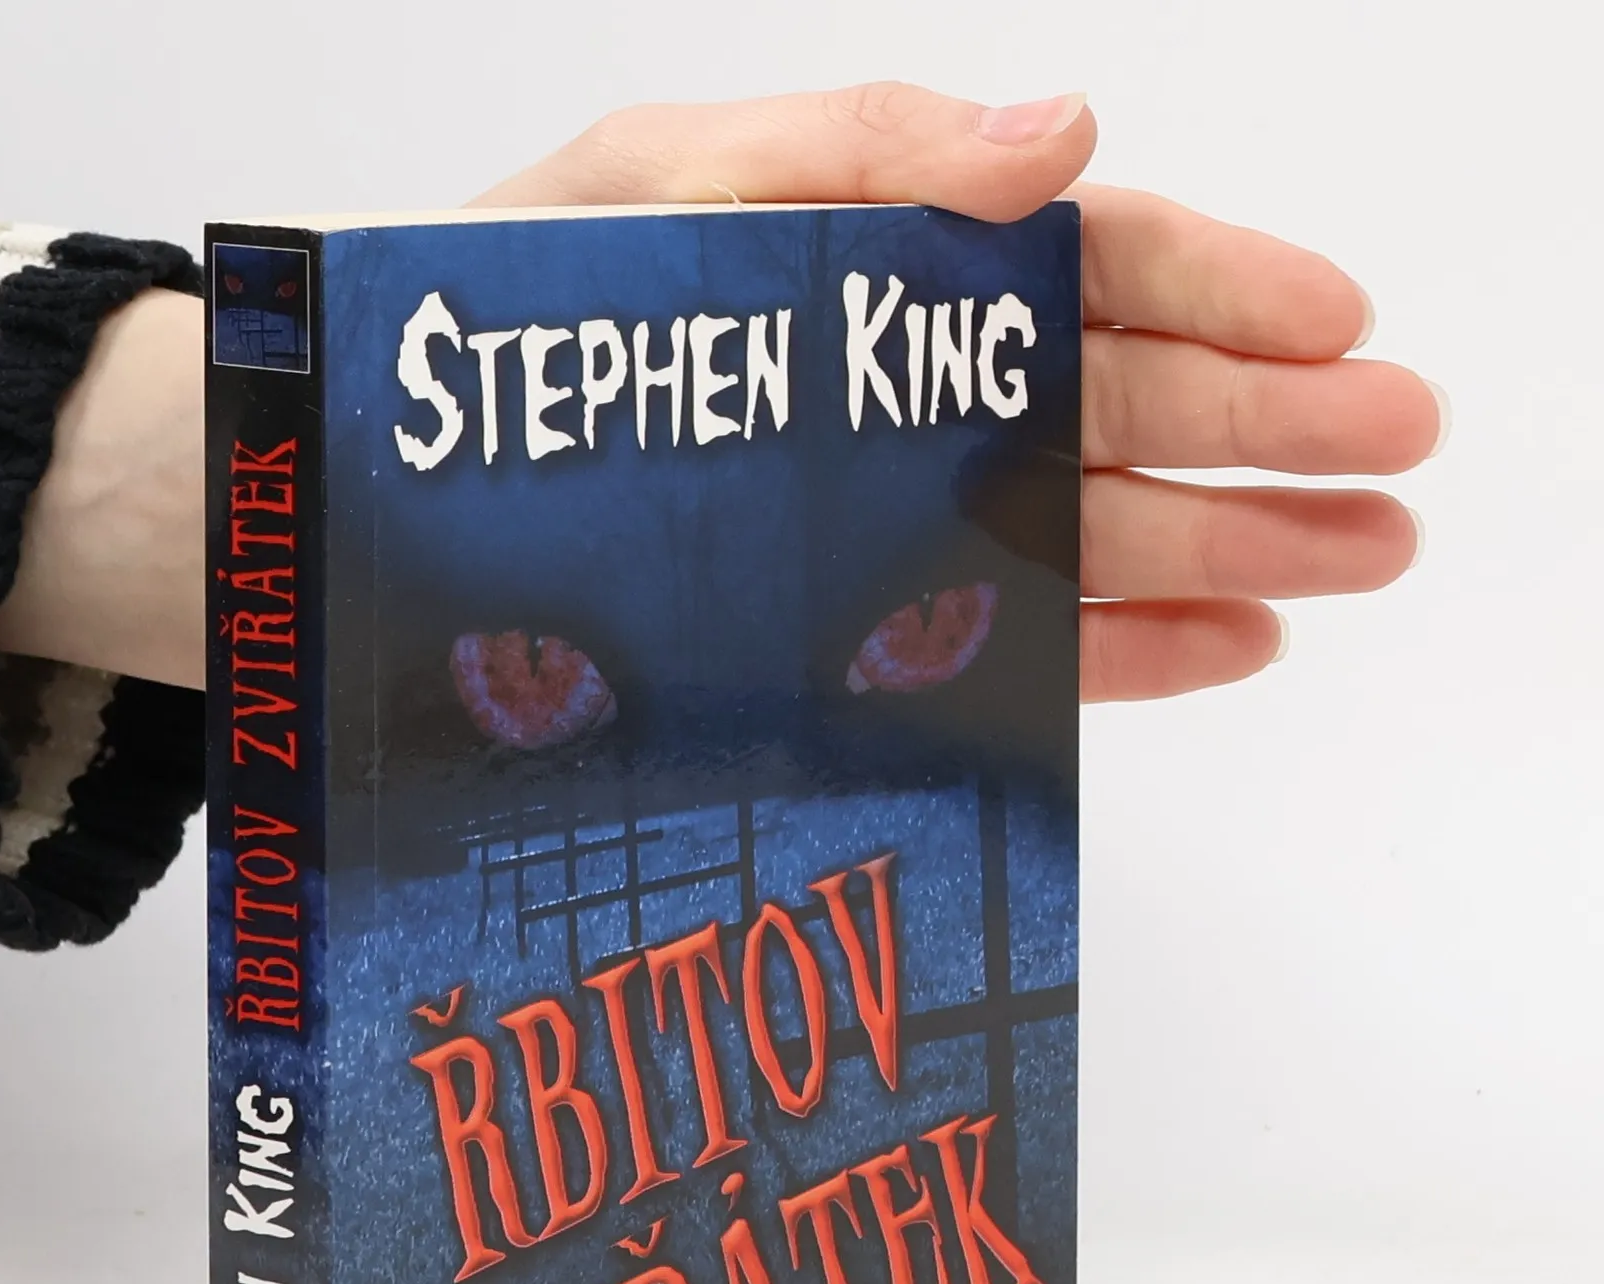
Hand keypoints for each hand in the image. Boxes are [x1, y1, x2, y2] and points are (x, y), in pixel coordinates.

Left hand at [473, 84, 1444, 701]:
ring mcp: (881, 526)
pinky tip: (1224, 646)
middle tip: (1404, 460)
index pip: (1090, 264)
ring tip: (1355, 559)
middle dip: (1269, 429)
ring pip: (1090, 529)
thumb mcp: (666, 185)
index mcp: (877, 265)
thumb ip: (862, 156)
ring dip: (1230, 546)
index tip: (1344, 322)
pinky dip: (1120, 649)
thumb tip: (1068, 129)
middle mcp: (896, 400)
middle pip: (1120, 403)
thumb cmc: (504, 317)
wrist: (383, 490)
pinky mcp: (846, 641)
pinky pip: (1009, 640)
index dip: (1226, 288)